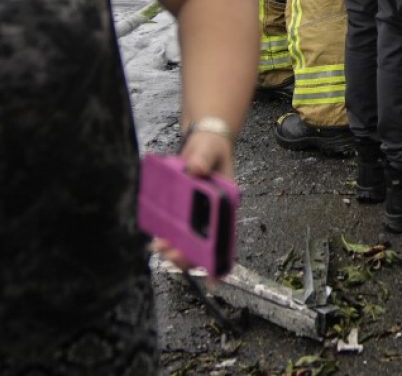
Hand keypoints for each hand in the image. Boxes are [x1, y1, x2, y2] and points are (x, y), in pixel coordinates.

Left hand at [154, 130, 234, 273]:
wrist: (202, 143)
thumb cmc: (211, 148)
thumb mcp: (209, 149)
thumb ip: (203, 158)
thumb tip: (195, 168)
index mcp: (226, 204)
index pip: (224, 234)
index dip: (220, 256)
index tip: (212, 276)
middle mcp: (212, 213)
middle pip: (204, 243)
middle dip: (188, 254)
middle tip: (171, 254)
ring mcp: (197, 214)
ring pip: (188, 240)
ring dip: (175, 249)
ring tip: (158, 247)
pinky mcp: (182, 211)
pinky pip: (175, 229)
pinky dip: (167, 237)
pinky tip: (156, 240)